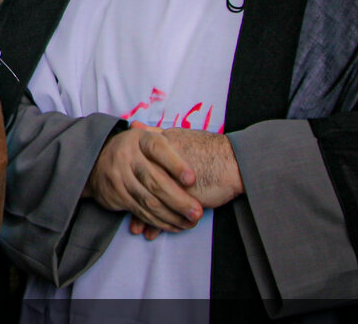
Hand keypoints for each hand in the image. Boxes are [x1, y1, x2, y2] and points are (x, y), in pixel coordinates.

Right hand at [84, 122, 202, 232]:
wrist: (94, 161)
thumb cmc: (133, 150)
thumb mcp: (144, 137)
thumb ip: (165, 139)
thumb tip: (192, 143)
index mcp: (139, 139)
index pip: (158, 149)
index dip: (176, 164)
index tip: (192, 180)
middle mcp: (126, 156)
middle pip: (155, 181)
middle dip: (178, 200)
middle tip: (197, 213)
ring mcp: (119, 176)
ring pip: (148, 200)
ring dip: (171, 216)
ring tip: (190, 223)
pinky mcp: (115, 195)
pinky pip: (140, 211)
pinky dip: (158, 222)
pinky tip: (174, 225)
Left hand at [126, 128, 244, 240]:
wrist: (234, 161)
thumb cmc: (209, 149)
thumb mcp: (179, 136)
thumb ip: (155, 133)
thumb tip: (135, 123)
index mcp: (154, 148)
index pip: (134, 168)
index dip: (127, 181)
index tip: (124, 190)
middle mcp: (157, 163)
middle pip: (137, 187)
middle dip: (131, 204)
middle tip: (127, 217)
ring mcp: (167, 180)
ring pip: (147, 203)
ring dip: (141, 219)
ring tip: (136, 229)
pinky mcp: (180, 197)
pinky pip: (162, 214)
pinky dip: (156, 225)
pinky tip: (152, 233)